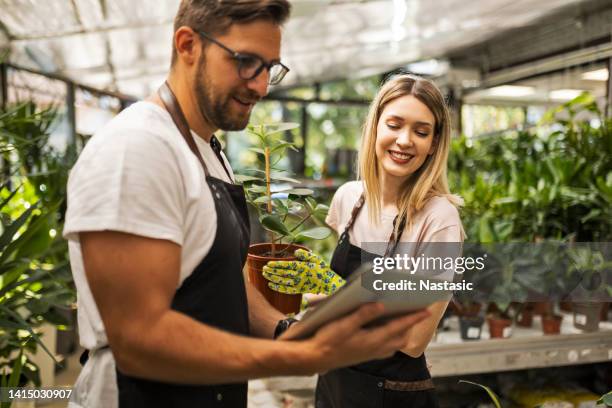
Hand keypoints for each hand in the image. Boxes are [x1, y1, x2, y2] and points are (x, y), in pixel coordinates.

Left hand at [263, 249, 345, 294]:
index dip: (277, 265)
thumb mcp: (316, 258)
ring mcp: (299, 284)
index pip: (287, 265)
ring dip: (273, 278)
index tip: (268, 263)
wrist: (327, 283)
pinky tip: (271, 285)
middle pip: (283, 273)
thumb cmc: (321, 269)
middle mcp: (300, 275)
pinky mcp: (299, 290)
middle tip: (264, 268)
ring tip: (265, 274)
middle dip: (272, 271)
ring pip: (283, 281)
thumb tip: (296, 251)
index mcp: (303, 266)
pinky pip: (286, 290)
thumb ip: (305, 254)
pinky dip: (278, 288)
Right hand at [281, 304, 429, 372]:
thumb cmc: (328, 340)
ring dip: (403, 331)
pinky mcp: (366, 355)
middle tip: (418, 311)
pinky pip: (387, 347)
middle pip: (402, 337)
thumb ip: (362, 314)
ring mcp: (372, 353)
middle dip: (411, 324)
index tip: (426, 310)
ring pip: (395, 343)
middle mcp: (376, 349)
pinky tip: (386, 330)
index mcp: (373, 340)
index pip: (399, 327)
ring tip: (405, 318)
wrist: (316, 358)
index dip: (413, 318)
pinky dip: (392, 337)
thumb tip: (380, 304)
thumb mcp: (343, 324)